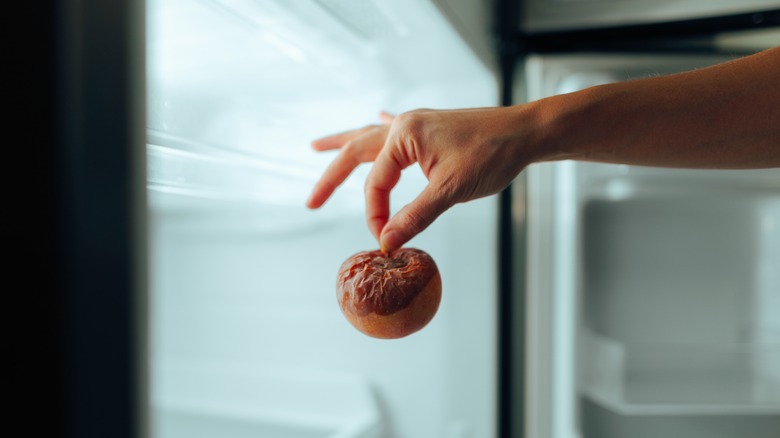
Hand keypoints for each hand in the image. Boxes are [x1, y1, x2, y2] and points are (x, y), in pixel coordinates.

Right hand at [306, 107, 533, 251]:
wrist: (525, 132)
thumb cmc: (491, 155)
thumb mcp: (449, 191)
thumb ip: (415, 216)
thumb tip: (386, 240)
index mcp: (403, 135)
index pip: (376, 183)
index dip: (376, 215)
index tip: (385, 240)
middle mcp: (404, 126)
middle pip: (357, 152)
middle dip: (331, 176)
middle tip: (311, 201)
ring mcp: (417, 125)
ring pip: (371, 138)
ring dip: (345, 145)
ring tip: (316, 146)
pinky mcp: (431, 128)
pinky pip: (396, 130)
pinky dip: (381, 129)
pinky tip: (377, 118)